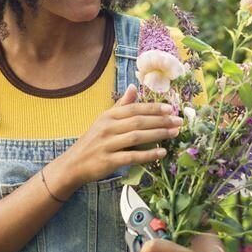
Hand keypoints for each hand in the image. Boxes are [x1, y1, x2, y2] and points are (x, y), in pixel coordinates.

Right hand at [64, 85, 182, 186]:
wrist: (73, 164)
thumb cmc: (92, 141)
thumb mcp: (104, 120)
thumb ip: (120, 105)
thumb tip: (133, 87)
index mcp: (108, 116)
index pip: (134, 108)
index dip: (153, 108)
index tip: (170, 109)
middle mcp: (108, 128)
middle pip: (138, 121)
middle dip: (161, 121)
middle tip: (178, 121)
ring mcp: (107, 144)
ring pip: (137, 137)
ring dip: (158, 134)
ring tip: (174, 133)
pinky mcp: (108, 161)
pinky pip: (132, 156)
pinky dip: (148, 155)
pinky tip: (161, 153)